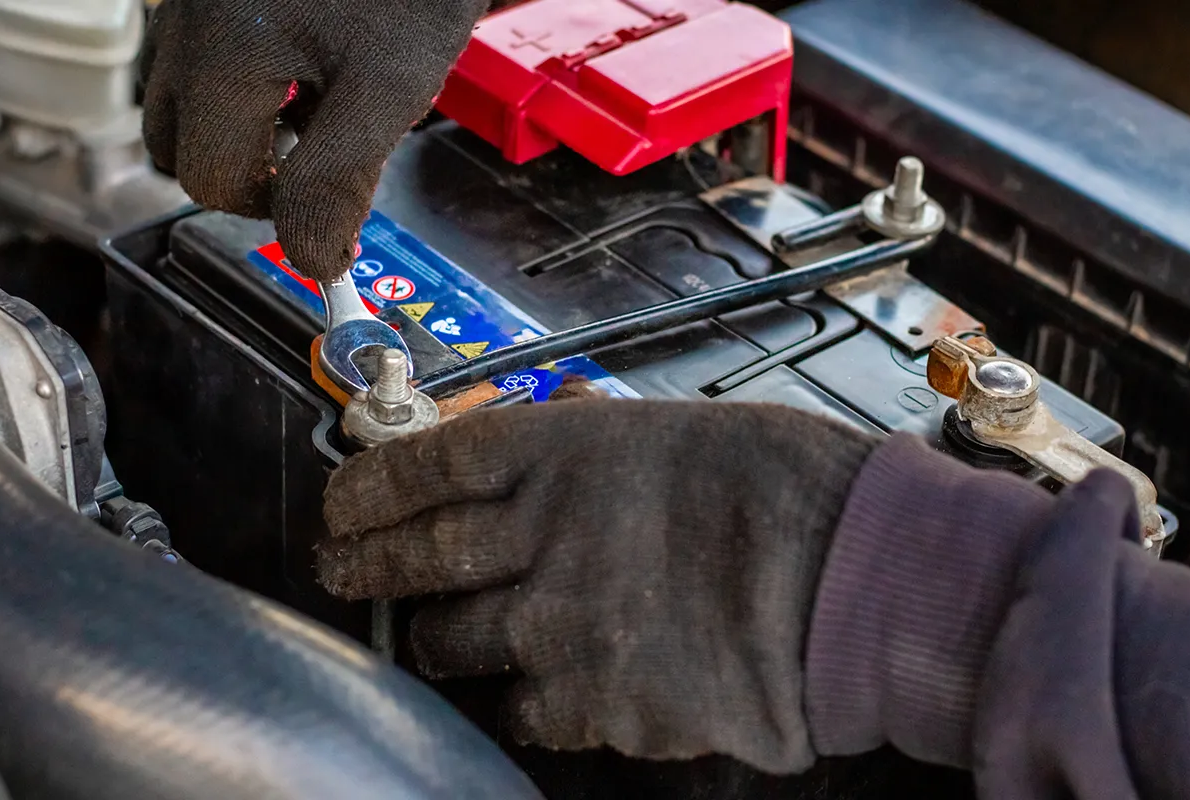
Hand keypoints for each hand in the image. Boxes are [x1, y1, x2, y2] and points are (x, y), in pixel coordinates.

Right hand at [142, 0, 486, 281]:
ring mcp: (190, 4)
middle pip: (177, 145)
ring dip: (238, 129)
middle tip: (320, 165)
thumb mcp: (388, 91)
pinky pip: (200, 57)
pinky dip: (242, 83)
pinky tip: (310, 65)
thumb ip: (337, 181)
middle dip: (244, 171)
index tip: (333, 217)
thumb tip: (310, 260)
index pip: (210, 179)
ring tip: (319, 111)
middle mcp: (186, 26)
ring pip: (182, 101)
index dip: (274, 213)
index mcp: (221, 56)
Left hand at [318, 401, 879, 772]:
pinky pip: (521, 710)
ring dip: (443, 639)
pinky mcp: (587, 701)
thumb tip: (554, 436)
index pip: (420, 467)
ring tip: (446, 637)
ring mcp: (553, 624)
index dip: (367, 489)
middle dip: (363, 567)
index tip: (342, 504)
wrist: (847, 581)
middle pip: (411, 556)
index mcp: (555, 454)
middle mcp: (535, 535)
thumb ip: (593, 445)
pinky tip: (547, 686)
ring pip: (451, 641)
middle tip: (343, 570)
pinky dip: (524, 700)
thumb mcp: (674, 431)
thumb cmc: (786, 491)